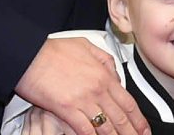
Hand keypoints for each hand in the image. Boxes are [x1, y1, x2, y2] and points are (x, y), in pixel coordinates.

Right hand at [14, 37, 149, 134]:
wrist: (28, 54)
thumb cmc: (52, 50)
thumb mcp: (86, 47)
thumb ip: (105, 60)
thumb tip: (115, 74)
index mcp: (103, 74)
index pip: (128, 102)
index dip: (139, 120)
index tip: (144, 130)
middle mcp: (97, 88)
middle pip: (121, 117)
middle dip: (131, 133)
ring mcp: (83, 100)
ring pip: (105, 127)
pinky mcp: (66, 109)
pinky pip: (84, 129)